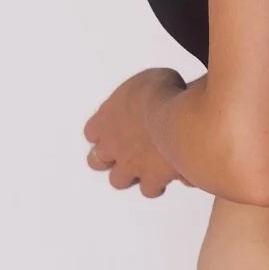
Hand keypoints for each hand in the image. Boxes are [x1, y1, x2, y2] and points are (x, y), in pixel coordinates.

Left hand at [83, 68, 192, 196]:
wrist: (177, 119)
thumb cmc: (162, 95)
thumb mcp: (151, 80)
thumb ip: (146, 95)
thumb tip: (158, 92)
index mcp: (106, 118)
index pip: (91, 132)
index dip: (102, 133)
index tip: (112, 130)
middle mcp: (113, 145)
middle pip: (97, 161)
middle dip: (110, 158)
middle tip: (126, 152)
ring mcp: (130, 165)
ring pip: (119, 181)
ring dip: (132, 175)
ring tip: (146, 168)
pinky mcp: (152, 179)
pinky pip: (150, 189)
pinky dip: (159, 183)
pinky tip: (170, 174)